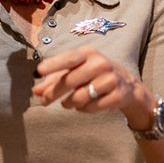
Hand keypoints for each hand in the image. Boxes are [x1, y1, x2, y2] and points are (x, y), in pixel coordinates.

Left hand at [32, 46, 153, 127]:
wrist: (127, 85)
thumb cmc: (94, 75)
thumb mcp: (76, 71)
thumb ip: (54, 79)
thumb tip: (36, 91)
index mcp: (87, 53)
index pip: (68, 58)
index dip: (54, 64)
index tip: (40, 70)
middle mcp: (100, 63)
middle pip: (70, 81)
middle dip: (54, 93)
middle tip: (46, 101)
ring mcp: (110, 79)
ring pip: (80, 97)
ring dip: (69, 103)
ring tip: (69, 102)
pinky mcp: (117, 95)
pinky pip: (92, 107)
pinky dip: (84, 109)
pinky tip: (86, 104)